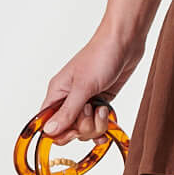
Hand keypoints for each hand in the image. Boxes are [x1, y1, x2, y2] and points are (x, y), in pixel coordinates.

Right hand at [39, 26, 145, 144]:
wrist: (125, 42)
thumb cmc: (101, 56)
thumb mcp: (83, 87)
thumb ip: (68, 112)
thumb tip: (49, 131)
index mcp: (57, 92)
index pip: (47, 123)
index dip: (59, 132)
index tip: (73, 131)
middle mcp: (69, 98)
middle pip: (69, 129)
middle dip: (84, 127)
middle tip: (92, 110)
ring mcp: (86, 101)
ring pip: (86, 128)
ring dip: (97, 124)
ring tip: (103, 108)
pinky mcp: (101, 101)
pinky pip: (99, 123)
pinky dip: (105, 125)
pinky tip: (109, 119)